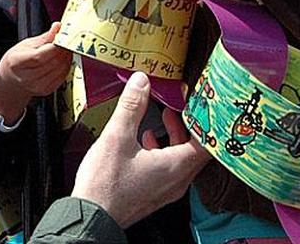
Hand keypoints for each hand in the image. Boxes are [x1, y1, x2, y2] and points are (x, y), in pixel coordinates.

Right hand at [0, 23, 71, 123]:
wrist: (11, 79)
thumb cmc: (17, 60)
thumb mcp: (25, 45)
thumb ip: (44, 37)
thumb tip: (58, 27)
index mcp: (17, 63)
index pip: (40, 55)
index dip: (55, 46)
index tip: (63, 36)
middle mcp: (27, 77)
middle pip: (53, 62)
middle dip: (63, 50)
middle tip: (68, 40)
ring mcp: (37, 86)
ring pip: (60, 69)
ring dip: (67, 57)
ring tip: (65, 49)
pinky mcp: (46, 90)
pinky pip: (62, 76)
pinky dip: (66, 66)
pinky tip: (63, 59)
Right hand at [71, 72, 210, 228]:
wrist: (92, 215)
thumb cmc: (105, 185)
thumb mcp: (117, 137)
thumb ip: (132, 107)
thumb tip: (141, 83)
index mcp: (176, 166)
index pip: (207, 142)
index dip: (206, 121)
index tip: (201, 105)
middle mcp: (177, 181)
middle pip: (196, 150)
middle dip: (188, 125)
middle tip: (179, 108)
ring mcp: (167, 190)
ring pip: (182, 160)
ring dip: (175, 138)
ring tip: (162, 120)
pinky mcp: (154, 193)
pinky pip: (170, 169)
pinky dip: (164, 151)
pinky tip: (144, 142)